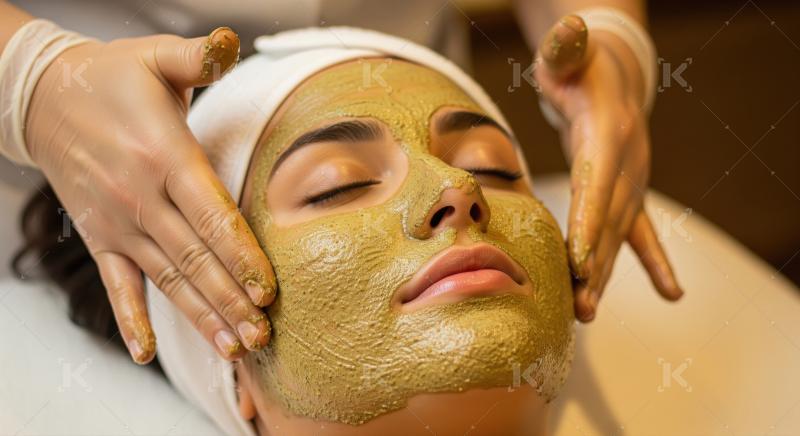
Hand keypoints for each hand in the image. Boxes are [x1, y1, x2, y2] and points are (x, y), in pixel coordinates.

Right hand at [25, 28, 275, 361]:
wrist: (43, 97)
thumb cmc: (112, 79)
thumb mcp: (156, 58)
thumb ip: (197, 56)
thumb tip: (230, 42)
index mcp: (166, 158)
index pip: (212, 216)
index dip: (241, 255)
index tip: (268, 289)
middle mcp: (141, 199)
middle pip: (195, 259)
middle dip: (231, 299)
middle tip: (263, 334)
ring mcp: (118, 224)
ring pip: (167, 279)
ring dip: (200, 315)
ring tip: (233, 347)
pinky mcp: (98, 237)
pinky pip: (117, 285)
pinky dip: (131, 319)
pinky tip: (147, 353)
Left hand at [534, 15, 682, 321]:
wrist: (613, 76)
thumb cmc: (578, 68)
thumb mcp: (566, 54)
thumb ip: (565, 48)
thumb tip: (568, 31)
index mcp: (608, 135)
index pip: (595, 184)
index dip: (586, 221)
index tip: (576, 260)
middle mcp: (628, 163)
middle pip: (608, 221)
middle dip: (593, 264)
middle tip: (578, 305)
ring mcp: (633, 181)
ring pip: (617, 234)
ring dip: (603, 273)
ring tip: (587, 312)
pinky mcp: (629, 191)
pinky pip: (641, 231)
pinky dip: (653, 262)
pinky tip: (672, 294)